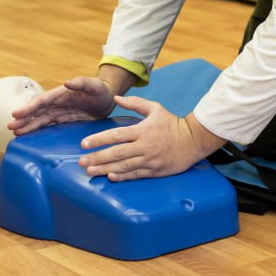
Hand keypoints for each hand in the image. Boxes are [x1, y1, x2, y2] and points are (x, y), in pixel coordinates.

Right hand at [8, 76, 115, 135]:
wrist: (108, 99)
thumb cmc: (101, 90)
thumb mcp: (94, 85)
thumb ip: (82, 82)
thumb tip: (67, 82)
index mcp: (61, 93)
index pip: (42, 101)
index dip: (29, 107)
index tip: (16, 113)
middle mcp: (58, 103)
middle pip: (38, 112)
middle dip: (24, 119)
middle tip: (10, 127)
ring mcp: (60, 112)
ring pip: (41, 120)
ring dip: (28, 126)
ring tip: (15, 133)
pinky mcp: (64, 121)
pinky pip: (49, 126)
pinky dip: (38, 131)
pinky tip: (29, 136)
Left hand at [78, 95, 226, 181]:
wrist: (193, 140)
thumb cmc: (172, 123)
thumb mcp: (155, 108)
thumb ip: (135, 103)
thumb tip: (117, 98)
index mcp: (142, 130)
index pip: (116, 135)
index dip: (99, 139)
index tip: (84, 143)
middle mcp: (144, 146)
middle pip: (117, 153)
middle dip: (97, 157)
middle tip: (81, 161)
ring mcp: (150, 160)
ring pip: (124, 166)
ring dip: (105, 169)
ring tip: (90, 171)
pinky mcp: (155, 171)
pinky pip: (136, 175)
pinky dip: (123, 177)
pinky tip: (111, 177)